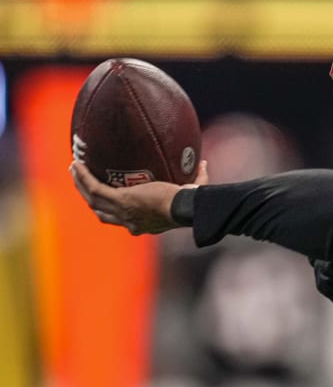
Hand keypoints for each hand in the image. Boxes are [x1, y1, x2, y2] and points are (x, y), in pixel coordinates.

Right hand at [69, 159, 208, 235]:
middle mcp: (131, 223)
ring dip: (81, 185)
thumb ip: (198, 180)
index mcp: (145, 224)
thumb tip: (203, 163)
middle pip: (103, 214)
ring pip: (93, 200)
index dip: (115, 212)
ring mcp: (123, 213)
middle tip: (83, 184)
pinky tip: (76, 164)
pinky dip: (84, 177)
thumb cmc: (192, 203)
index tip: (112, 200)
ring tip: (74, 170)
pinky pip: (95, 187)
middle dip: (91, 200)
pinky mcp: (119, 201)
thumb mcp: (193, 192)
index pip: (125, 221)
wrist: (185, 208)